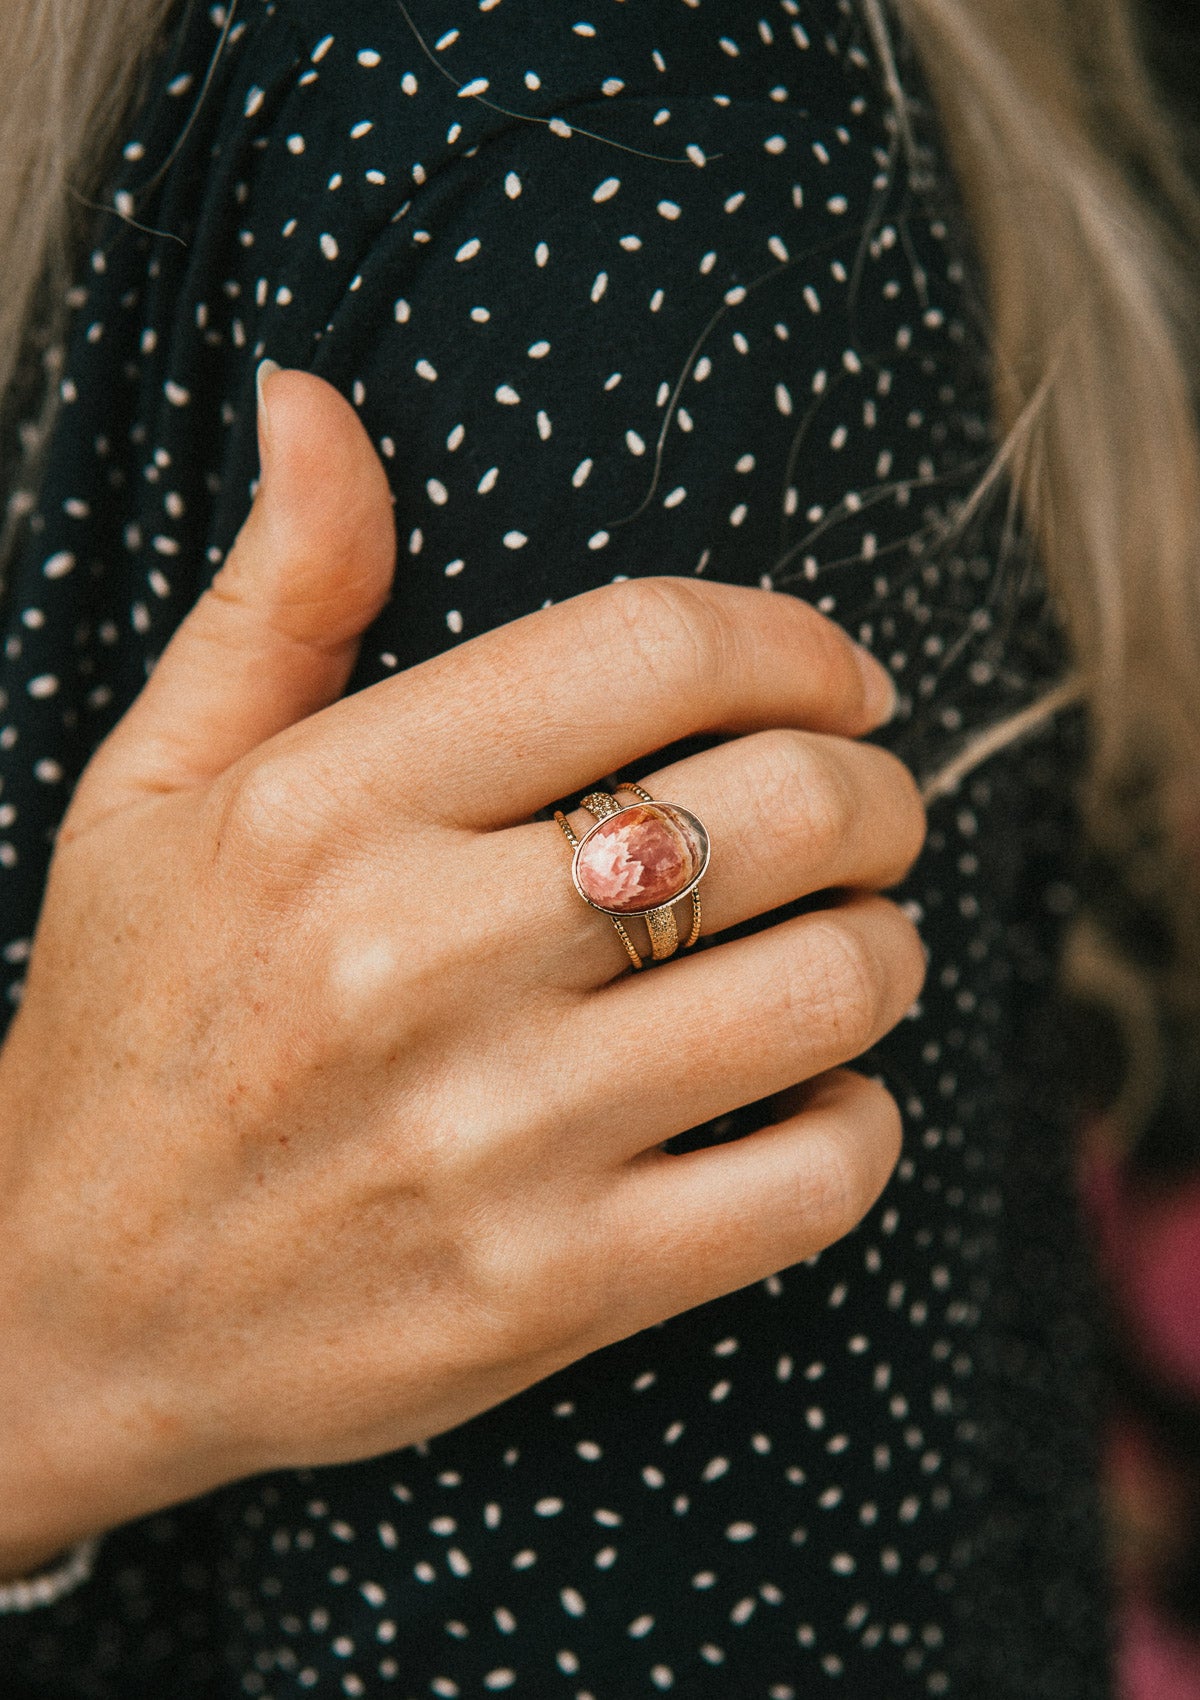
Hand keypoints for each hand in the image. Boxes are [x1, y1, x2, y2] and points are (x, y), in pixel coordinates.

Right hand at [0, 369, 924, 1576]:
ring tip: (846, 945)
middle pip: (780, 807)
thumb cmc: (132, 1023)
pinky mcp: (553, 1289)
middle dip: (876, 792)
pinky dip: (857, 1124)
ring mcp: (492, 1137)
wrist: (66, 1307)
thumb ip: (273, 600)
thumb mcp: (155, 791)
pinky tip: (806, 1100)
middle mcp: (413, 960)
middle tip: (863, 812)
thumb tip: (314, 397)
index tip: (839, 681)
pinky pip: (813, 1178)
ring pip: (828, 987)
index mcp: (325, 809)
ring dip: (884, 949)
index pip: (648, 649)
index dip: (797, 644)